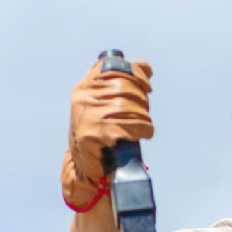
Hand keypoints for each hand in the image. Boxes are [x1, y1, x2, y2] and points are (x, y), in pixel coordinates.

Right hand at [61, 57, 154, 210]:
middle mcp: (84, 97)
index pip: (113, 69)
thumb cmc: (99, 131)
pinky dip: (142, 130)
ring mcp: (88, 115)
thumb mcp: (105, 104)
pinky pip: (128, 127)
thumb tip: (145, 67)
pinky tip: (143, 135)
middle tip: (144, 114)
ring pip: (128, 108)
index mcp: (85, 87)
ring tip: (144, 127)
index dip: (135, 74)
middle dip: (141, 101)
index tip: (147, 86)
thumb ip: (121, 83)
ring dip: (143, 118)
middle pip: (124, 88)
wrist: (84, 164)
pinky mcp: (95, 134)